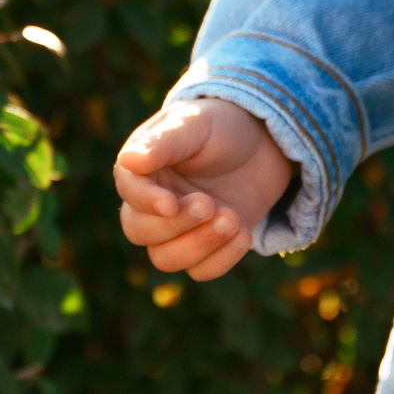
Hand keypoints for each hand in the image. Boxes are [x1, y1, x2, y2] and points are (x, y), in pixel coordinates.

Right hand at [113, 97, 296, 280]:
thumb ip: (165, 141)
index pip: (129, 191)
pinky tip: (244, 234)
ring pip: (166, 258)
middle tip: (210, 205)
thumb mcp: (197, 123)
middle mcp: (151, 202)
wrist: (264, 143)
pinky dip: (221, 259)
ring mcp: (178, 229)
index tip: (171, 204)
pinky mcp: (205, 246)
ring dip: (199, 245)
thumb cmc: (223, 125)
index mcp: (142, 167)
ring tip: (233, 218)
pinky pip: (201, 270)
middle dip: (175, 225)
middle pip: (140, 231)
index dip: (146, 201)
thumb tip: (129, 159)